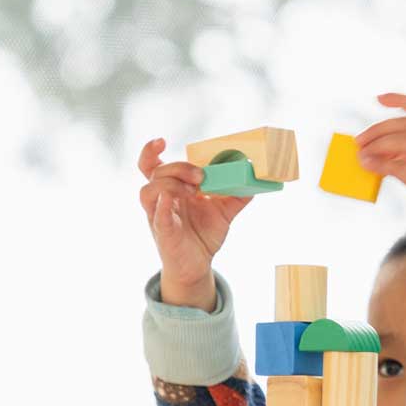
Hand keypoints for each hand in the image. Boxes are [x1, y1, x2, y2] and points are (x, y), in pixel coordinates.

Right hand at [137, 138, 250, 309]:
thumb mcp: (224, 211)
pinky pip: (157, 216)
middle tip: (201, 176)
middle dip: (179, 168)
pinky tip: (171, 200)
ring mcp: (159, 215)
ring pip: (149, 190)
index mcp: (172, 189)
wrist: (199, 264)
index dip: (151, 150)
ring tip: (193, 190)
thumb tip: (255, 177)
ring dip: (170, 184)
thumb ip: (238, 194)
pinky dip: (163, 206)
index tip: (162, 140)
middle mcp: (161, 199)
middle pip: (156, 172)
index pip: (152, 165)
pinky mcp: (163, 233)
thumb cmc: (204, 235)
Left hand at [354, 93, 405, 281]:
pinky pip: (401, 166)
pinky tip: (370, 167)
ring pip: (401, 142)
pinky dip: (380, 165)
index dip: (400, 100)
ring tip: (360, 155)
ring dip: (376, 146)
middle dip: (378, 130)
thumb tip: (378, 153)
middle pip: (405, 124)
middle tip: (358, 140)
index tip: (379, 98)